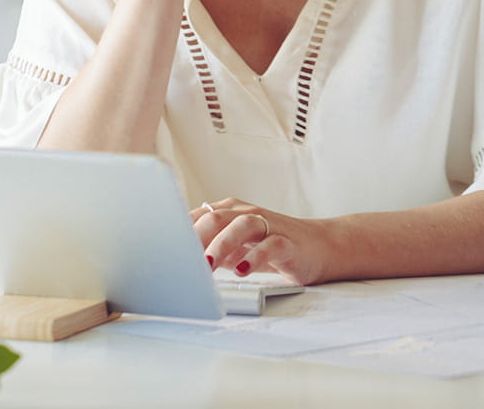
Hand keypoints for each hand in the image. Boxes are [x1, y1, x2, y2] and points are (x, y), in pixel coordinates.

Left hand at [192, 197, 331, 286]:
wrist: (320, 247)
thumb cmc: (272, 246)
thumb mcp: (236, 246)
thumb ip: (211, 249)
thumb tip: (178, 263)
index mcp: (230, 212)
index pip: (199, 216)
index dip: (180, 233)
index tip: (164, 252)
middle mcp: (247, 214)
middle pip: (216, 217)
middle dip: (196, 238)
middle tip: (182, 259)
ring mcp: (269, 226)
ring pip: (243, 225)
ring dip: (222, 244)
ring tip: (208, 264)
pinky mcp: (288, 243)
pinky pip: (271, 245)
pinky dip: (255, 257)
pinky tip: (243, 270)